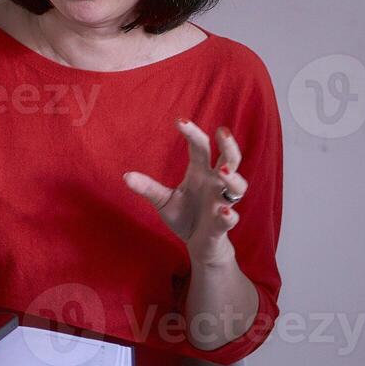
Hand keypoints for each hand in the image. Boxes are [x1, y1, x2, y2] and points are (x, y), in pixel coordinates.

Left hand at [124, 119, 247, 265]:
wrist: (198, 245)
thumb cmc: (184, 217)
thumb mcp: (163, 201)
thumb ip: (148, 188)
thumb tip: (125, 176)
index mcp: (201, 173)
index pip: (201, 147)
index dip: (192, 133)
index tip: (179, 120)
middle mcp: (215, 184)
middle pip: (231, 159)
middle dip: (229, 145)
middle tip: (222, 132)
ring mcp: (222, 203)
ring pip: (238, 186)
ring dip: (233, 178)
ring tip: (222, 171)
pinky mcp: (222, 224)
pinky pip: (230, 218)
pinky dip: (228, 216)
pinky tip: (222, 212)